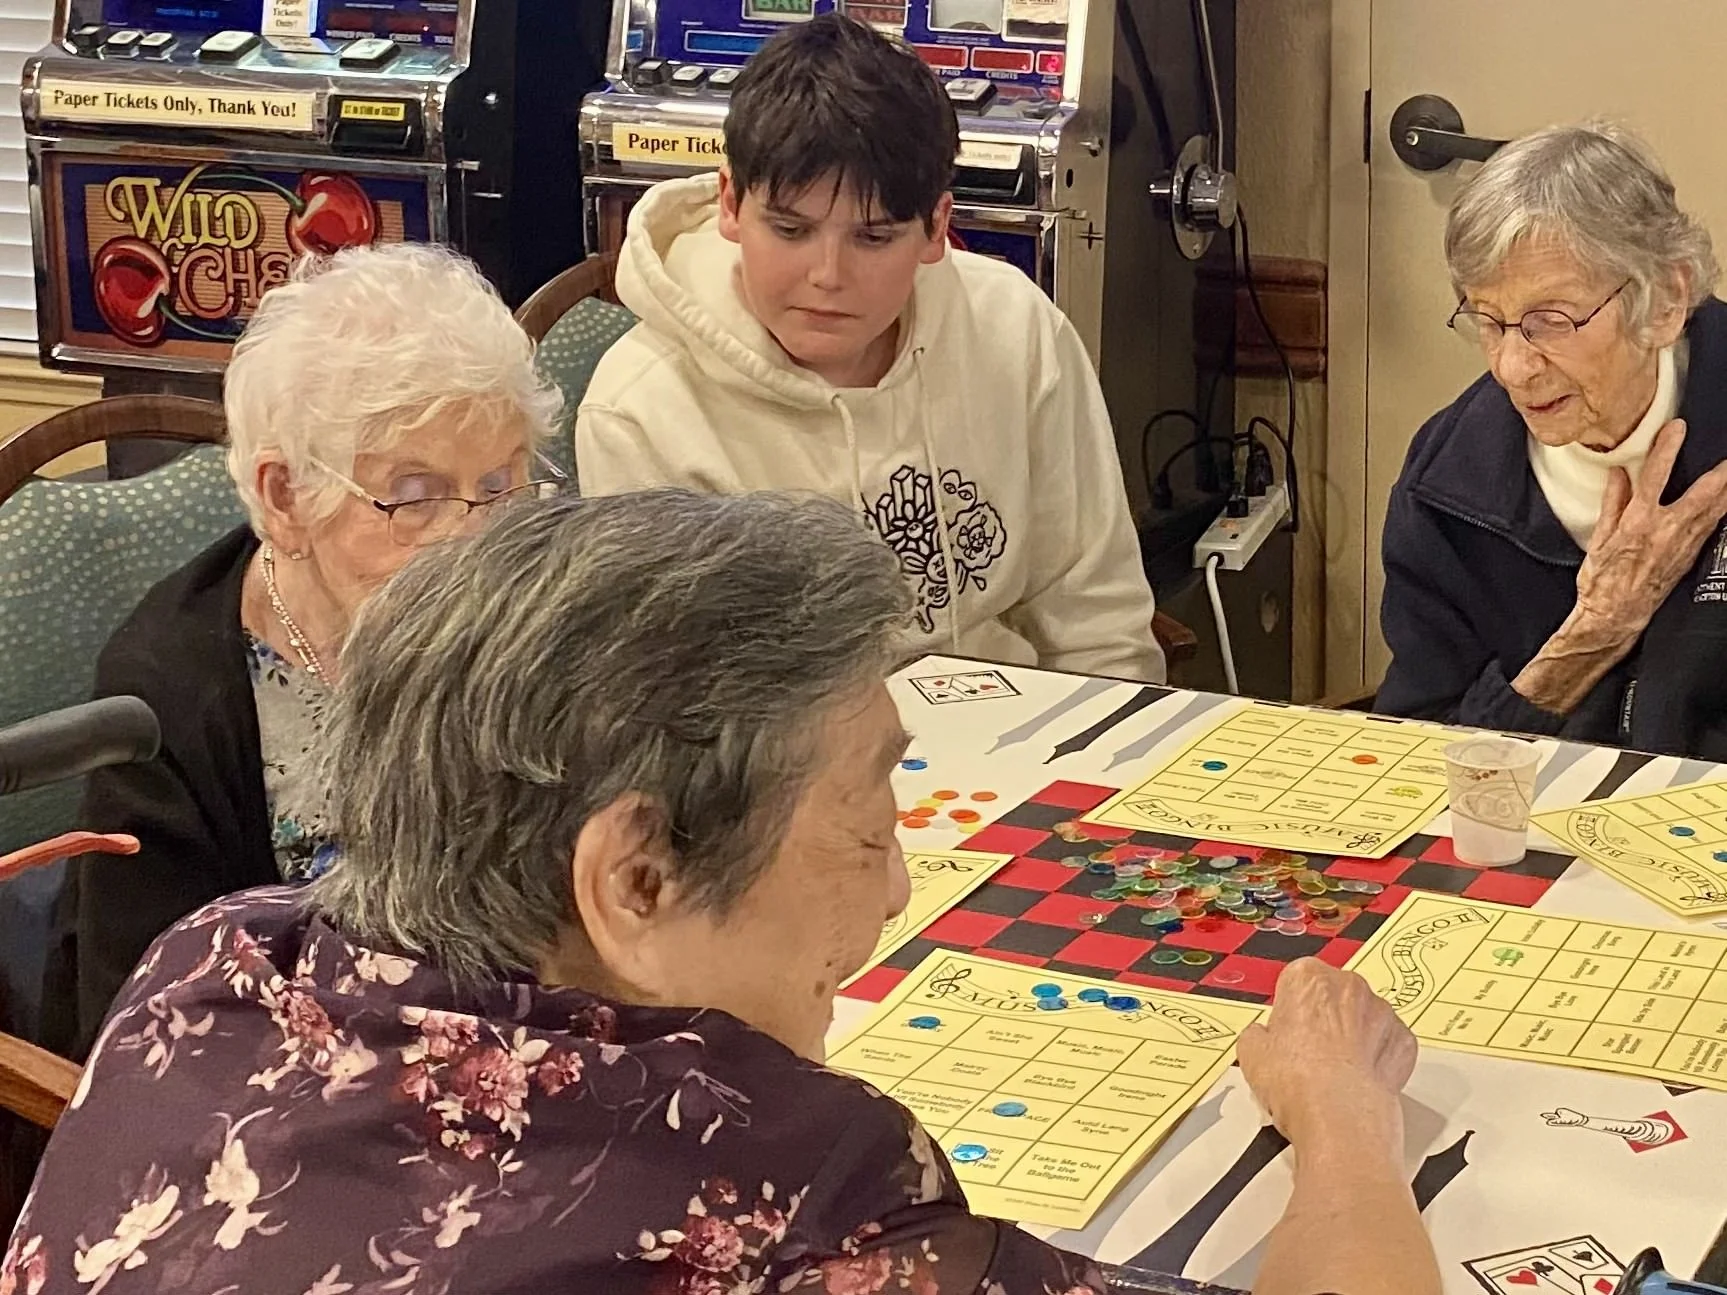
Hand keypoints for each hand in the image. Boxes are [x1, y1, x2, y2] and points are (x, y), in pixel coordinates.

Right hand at [1236, 959, 1415, 1156]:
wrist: (1339, 1121)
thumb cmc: (1299, 1084)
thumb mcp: (1250, 1053)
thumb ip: (1258, 1033)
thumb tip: (1260, 1039)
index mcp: (1308, 977)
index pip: (1295, 980)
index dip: (1288, 1009)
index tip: (1285, 1030)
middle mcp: (1349, 987)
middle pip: (1332, 995)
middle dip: (1322, 1019)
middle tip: (1305, 1053)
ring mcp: (1382, 1014)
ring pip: (1363, 1018)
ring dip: (1351, 1037)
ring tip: (1330, 1073)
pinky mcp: (1404, 1043)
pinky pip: (1388, 1044)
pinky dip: (1376, 1058)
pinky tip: (1354, 1081)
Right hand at [1575, 419, 1726, 637]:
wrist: (1616, 615)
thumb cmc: (1603, 581)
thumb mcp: (1599, 539)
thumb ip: (1613, 503)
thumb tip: (1619, 475)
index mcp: (1639, 521)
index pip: (1656, 475)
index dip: (1668, 448)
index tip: (1677, 428)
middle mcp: (1667, 529)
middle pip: (1706, 491)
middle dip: (1723, 470)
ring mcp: (1685, 542)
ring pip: (1718, 507)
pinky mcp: (1693, 554)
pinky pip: (1714, 524)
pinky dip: (1723, 509)